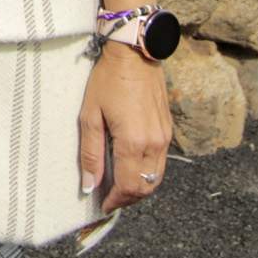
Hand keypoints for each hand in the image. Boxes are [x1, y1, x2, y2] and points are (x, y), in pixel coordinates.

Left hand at [76, 43, 171, 213]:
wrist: (135, 53)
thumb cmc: (108, 80)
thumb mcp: (90, 115)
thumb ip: (90, 153)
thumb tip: (89, 185)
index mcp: (133, 142)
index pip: (129, 186)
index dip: (115, 200)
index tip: (102, 204)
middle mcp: (154, 143)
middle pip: (146, 187)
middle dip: (128, 198)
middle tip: (109, 198)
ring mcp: (164, 136)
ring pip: (156, 178)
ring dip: (139, 187)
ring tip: (119, 185)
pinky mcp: (168, 129)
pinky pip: (160, 161)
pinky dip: (147, 172)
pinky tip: (130, 166)